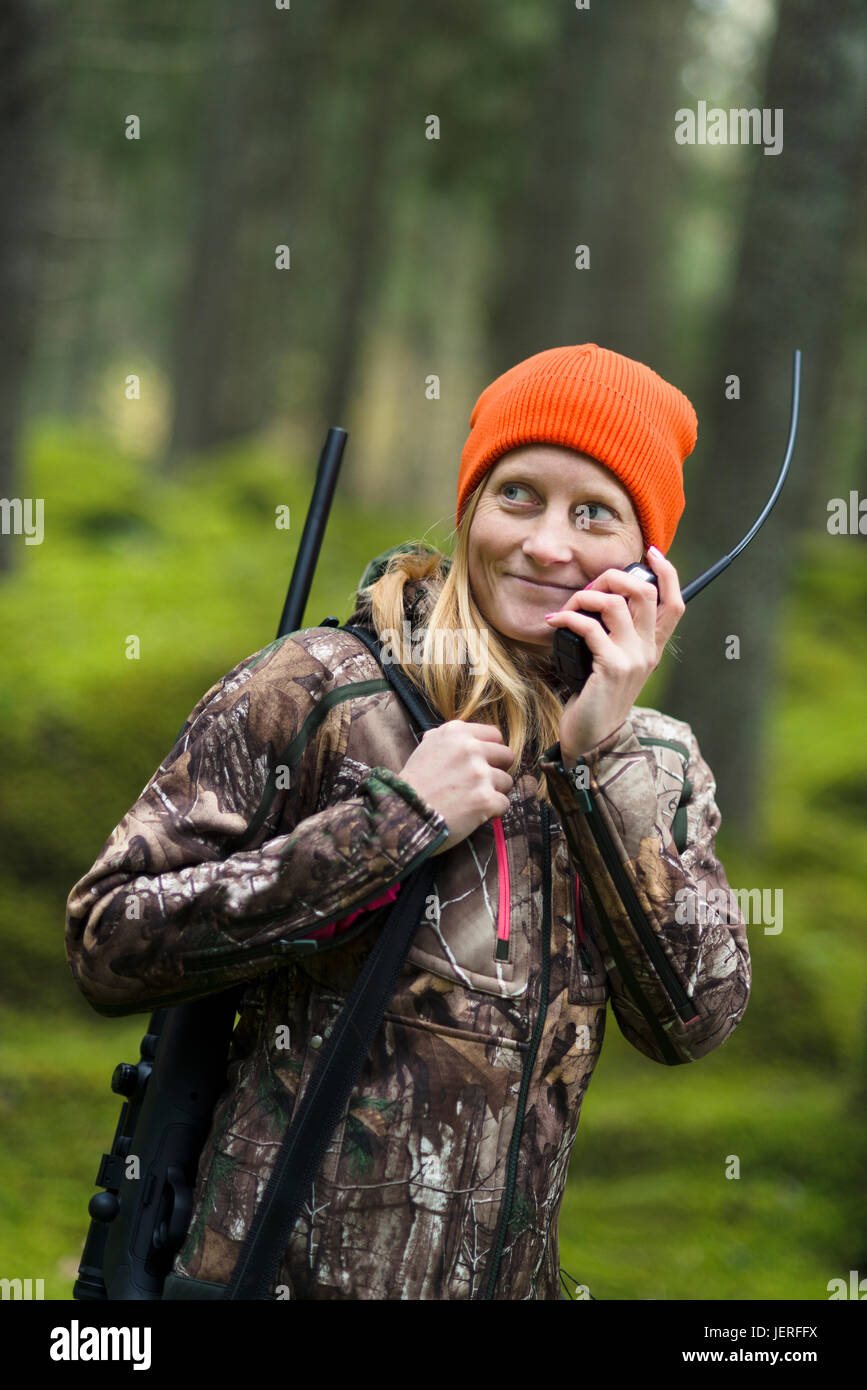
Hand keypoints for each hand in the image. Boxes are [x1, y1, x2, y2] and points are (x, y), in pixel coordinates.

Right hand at [398, 721, 515, 855]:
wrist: (402, 814)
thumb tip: (467, 738)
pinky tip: (475, 814)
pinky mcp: (485, 799)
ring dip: (494, 792)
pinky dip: (493, 812)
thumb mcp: (425, 748)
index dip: (491, 751)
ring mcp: (479, 774)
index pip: (495, 735)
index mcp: (455, 733)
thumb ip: (447, 739)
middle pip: (506, 756)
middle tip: (480, 784)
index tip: (484, 763)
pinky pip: (505, 804)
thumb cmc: (413, 784)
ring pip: (507, 781)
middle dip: (497, 770)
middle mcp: (470, 748)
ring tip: (472, 801)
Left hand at [544, 545, 684, 758]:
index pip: (676, 602)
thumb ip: (616, 635)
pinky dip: (568, 617)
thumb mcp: (613, 663)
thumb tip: (599, 598)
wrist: (593, 739)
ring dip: (584, 597)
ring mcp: (632, 659)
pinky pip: (590, 627)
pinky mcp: (611, 668)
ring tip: (566, 608)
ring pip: (616, 604)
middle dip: (614, 577)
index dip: (668, 573)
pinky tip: (553, 622)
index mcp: (653, 647)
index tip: (652, 553)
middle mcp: (648, 651)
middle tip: (590, 587)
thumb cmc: (596, 697)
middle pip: (646, 593)